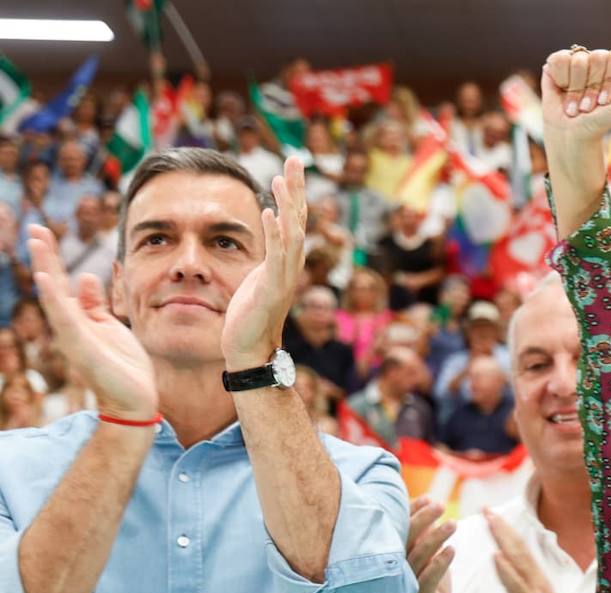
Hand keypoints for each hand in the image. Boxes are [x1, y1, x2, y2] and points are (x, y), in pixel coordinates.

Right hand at [26, 225, 157, 420]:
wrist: (134, 400)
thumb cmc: (123, 366)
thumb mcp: (110, 327)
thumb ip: (95, 304)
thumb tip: (84, 277)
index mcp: (79, 319)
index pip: (61, 282)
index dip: (52, 257)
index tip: (42, 232)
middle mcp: (71, 325)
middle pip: (53, 284)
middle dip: (45, 255)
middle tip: (34, 227)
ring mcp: (73, 336)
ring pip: (54, 296)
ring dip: (45, 268)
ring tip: (37, 242)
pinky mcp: (81, 346)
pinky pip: (65, 318)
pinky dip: (54, 298)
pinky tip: (45, 279)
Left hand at [222, 157, 307, 369]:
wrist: (249, 351)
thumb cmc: (250, 318)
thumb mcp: (257, 279)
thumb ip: (266, 259)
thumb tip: (265, 240)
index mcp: (286, 262)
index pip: (294, 220)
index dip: (293, 193)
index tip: (290, 166)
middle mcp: (291, 266)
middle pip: (298, 220)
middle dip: (296, 189)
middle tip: (294, 159)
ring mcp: (284, 278)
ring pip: (291, 234)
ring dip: (287, 206)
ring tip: (280, 179)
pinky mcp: (272, 289)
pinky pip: (276, 257)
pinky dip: (274, 233)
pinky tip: (268, 212)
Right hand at [399, 497, 455, 592]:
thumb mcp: (427, 564)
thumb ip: (426, 542)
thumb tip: (432, 514)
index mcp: (398, 559)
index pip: (402, 531)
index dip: (412, 513)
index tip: (427, 498)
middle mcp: (397, 570)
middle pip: (406, 539)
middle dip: (422, 519)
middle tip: (440, 505)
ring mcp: (405, 586)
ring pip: (418, 557)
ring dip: (435, 538)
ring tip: (452, 524)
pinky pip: (428, 579)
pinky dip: (440, 563)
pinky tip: (452, 550)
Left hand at [484, 507, 585, 592]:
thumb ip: (516, 583)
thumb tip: (503, 566)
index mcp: (535, 578)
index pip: (518, 549)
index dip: (503, 530)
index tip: (489, 513)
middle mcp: (536, 579)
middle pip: (517, 547)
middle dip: (501, 526)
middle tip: (486, 508)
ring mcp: (534, 591)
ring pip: (518, 559)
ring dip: (503, 539)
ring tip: (491, 521)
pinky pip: (517, 586)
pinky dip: (506, 570)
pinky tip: (496, 557)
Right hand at [540, 39, 610, 146]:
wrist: (575, 135)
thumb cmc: (602, 119)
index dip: (610, 82)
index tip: (606, 101)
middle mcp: (596, 58)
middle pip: (597, 57)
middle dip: (594, 87)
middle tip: (591, 104)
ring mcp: (576, 59)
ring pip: (578, 61)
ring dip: (577, 90)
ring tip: (578, 103)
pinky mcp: (555, 63)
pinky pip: (559, 60)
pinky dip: (562, 81)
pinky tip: (563, 92)